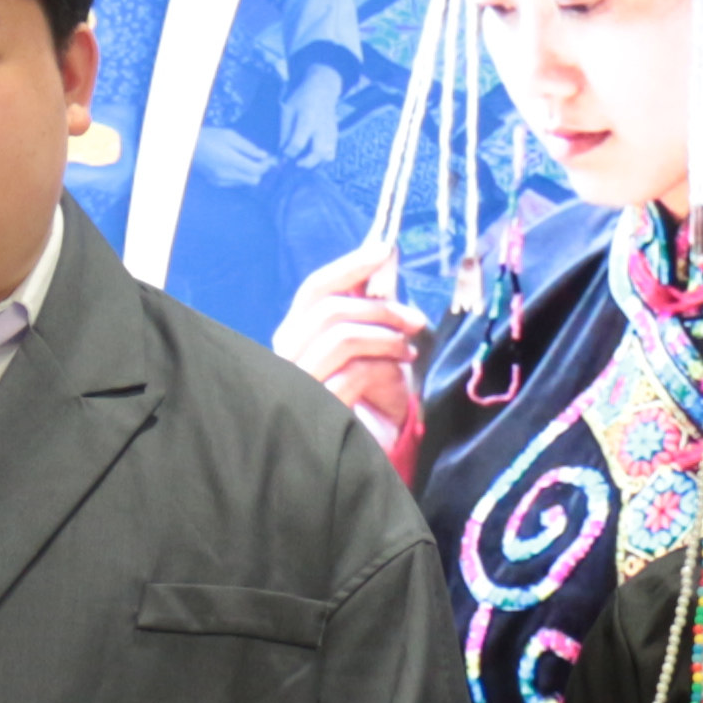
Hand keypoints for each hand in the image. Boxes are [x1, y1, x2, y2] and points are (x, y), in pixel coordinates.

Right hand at [272, 239, 423, 471]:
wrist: (355, 452)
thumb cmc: (360, 396)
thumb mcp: (363, 348)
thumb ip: (365, 312)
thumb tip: (383, 263)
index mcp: (294, 335)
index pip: (314, 289)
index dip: (349, 266)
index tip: (384, 250)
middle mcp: (287, 356)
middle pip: (330, 309)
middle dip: (380, 307)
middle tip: (415, 319)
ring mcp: (299, 383)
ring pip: (342, 337)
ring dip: (385, 336)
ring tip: (408, 349)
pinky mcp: (319, 408)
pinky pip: (355, 372)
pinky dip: (383, 367)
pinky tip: (398, 374)